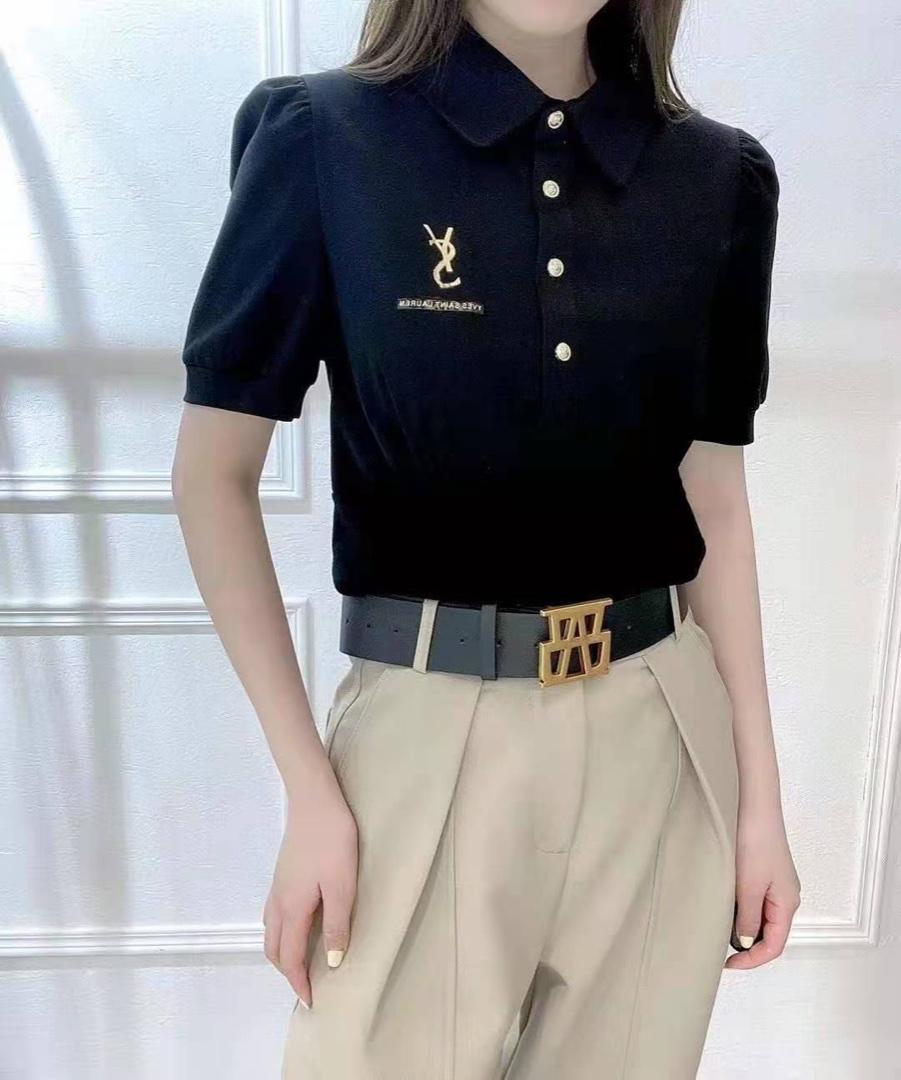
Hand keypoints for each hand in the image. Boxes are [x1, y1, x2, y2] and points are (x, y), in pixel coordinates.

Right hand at [262, 765, 357, 1007]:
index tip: (311, 1003)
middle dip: (287, 973)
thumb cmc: (332, 840)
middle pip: (274, 949)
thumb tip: (333, 962)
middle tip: (307, 986)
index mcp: (293, 909)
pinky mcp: (282, 874)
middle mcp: (278, 902)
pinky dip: (281, 933)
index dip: (299, 983)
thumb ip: (337, 924)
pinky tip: (297, 926)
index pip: (291, 958)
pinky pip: (273, 915)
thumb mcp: (342, 885)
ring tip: (302, 963)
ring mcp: (277, 886)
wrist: (314, 800)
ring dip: (282, 953)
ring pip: (271, 932)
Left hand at [725, 799, 800, 969]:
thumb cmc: (755, 842)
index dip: (752, 960)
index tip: (728, 965)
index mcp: (787, 903)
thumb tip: (745, 944)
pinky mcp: (766, 873)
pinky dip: (743, 911)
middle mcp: (786, 897)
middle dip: (748, 947)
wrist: (755, 806)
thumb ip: (747, 918)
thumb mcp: (748, 886)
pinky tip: (726, 908)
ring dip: (744, 928)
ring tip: (720, 931)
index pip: (774, 945)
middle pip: (770, 934)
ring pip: (762, 919)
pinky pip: (757, 902)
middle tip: (721, 953)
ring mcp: (777, 885)